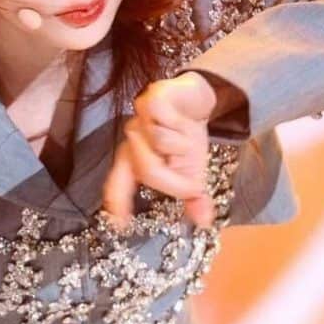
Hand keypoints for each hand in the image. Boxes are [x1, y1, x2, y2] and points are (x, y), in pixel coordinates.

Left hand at [102, 71, 217, 229]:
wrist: (197, 98)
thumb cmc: (186, 136)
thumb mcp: (192, 169)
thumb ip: (192, 194)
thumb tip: (205, 221)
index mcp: (134, 159)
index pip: (119, 183)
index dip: (118, 202)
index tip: (120, 224)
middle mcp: (132, 139)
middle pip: (148, 170)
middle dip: (176, 179)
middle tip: (193, 182)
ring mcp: (139, 118)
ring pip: (160, 143)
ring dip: (183, 145)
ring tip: (187, 137)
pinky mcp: (151, 99)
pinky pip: (166, 121)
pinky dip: (181, 125)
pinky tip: (183, 120)